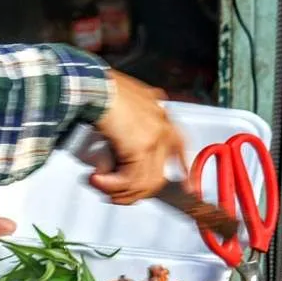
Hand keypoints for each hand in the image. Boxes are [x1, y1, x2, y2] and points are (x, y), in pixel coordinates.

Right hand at [90, 70, 187, 204]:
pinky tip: (96, 179)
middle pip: (158, 175)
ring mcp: (155, 138)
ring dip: (119, 191)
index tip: (187, 187)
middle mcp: (163, 126)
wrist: (94, 86)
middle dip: (136, 191)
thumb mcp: (124, 105)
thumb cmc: (102, 89)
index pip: (180, 146)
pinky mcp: (141, 148)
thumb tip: (120, 150)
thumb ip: (131, 125)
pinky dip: (111, 185)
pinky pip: (129, 180)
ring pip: (143, 182)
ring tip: (99, 185)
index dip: (183, 168)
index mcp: (161, 113)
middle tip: (116, 195)